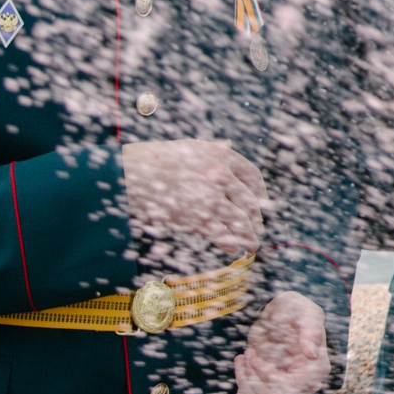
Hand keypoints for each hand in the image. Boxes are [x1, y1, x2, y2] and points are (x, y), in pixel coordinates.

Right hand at [121, 140, 264, 268]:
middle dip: (256, 220)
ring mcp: (211, 197)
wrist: (130, 174)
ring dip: (249, 236)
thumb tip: (228, 144)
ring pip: (240, 221)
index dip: (260, 193)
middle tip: (258, 230)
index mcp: (222, 156)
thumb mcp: (189, 147)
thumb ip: (212, 149)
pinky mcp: (198, 218)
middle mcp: (221, 175)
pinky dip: (231, 244)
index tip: (262, 204)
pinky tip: (233, 249)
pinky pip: (222, 234)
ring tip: (252, 244)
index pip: (253, 177)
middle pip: (250, 202)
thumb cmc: (158, 160)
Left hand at [234, 292, 329, 393]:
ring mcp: (287, 391)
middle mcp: (304, 386)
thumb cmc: (295, 310)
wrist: (281, 313)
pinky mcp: (271, 392)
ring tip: (242, 357)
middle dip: (252, 378)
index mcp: (316, 370)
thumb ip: (311, 330)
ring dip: (244, 383)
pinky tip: (241, 371)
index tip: (252, 354)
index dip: (266, 376)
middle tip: (247, 352)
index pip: (288, 390)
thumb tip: (311, 355)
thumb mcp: (306, 313)